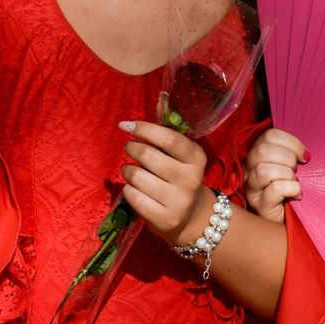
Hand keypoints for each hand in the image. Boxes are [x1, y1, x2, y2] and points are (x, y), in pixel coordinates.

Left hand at [119, 121, 212, 244]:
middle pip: (148, 156)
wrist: (192, 217)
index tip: (127, 125)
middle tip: (131, 149)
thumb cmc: (180, 177)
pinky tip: (135, 189)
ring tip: (133, 171)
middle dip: (133, 148)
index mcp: (197, 158)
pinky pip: (132, 197)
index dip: (145, 129)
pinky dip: (128, 190)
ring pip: (136, 176)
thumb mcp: (181, 155)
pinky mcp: (164, 219)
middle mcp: (190, 180)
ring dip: (128, 171)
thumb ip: (167, 132)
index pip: (169, 138)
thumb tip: (155, 104)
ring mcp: (178, 201)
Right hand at [244, 128, 306, 223]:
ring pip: (263, 169)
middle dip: (288, 158)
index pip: (269, 135)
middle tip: (298, 170)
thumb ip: (293, 153)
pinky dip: (291, 188)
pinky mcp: (259, 205)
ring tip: (296, 182)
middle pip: (263, 150)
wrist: (293, 219)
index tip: (305, 156)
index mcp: (258, 154)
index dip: (291, 142)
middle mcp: (249, 169)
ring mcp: (252, 188)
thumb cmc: (293, 189)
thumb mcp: (292, 166)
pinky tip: (298, 195)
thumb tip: (306, 151)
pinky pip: (275, 189)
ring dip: (287, 174)